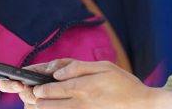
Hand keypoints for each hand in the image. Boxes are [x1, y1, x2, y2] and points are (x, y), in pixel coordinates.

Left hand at [0, 59, 156, 108]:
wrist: (142, 105)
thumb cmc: (123, 84)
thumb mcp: (104, 67)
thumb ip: (79, 68)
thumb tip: (57, 73)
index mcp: (83, 86)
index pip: (51, 89)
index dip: (38, 88)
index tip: (32, 87)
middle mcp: (80, 103)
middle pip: (48, 105)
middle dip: (35, 100)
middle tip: (29, 96)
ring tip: (38, 104)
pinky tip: (52, 108)